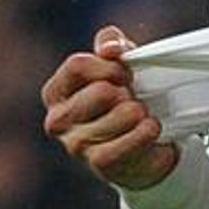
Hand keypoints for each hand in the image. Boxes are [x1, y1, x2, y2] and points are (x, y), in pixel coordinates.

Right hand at [41, 27, 180, 190]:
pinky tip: (151, 129)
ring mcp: (76, 145)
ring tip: (143, 116)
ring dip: (140, 113)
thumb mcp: (117, 65)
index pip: (78, 66)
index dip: (110, 66)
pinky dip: (145, 133)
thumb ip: (110, 44)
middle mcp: (59, 120)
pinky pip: (128, 143)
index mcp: (57, 92)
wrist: (143, 147)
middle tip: (134, 99)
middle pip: (101, 92)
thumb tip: (110, 49)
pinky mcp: (100, 164)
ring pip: (121, 116)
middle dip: (126, 93)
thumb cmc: (124, 101)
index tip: (127, 74)